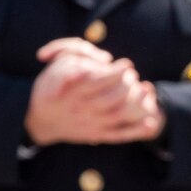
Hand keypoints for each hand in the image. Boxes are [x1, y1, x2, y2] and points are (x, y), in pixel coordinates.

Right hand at [24, 39, 164, 145]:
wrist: (38, 120)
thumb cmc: (50, 86)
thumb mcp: (57, 66)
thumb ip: (79, 56)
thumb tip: (106, 59)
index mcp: (71, 91)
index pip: (97, 81)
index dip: (116, 72)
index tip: (127, 64)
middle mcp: (81, 109)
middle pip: (110, 98)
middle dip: (127, 86)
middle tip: (133, 75)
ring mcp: (90, 124)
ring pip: (117, 116)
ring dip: (136, 104)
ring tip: (147, 89)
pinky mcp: (96, 135)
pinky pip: (119, 135)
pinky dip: (136, 131)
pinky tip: (151, 123)